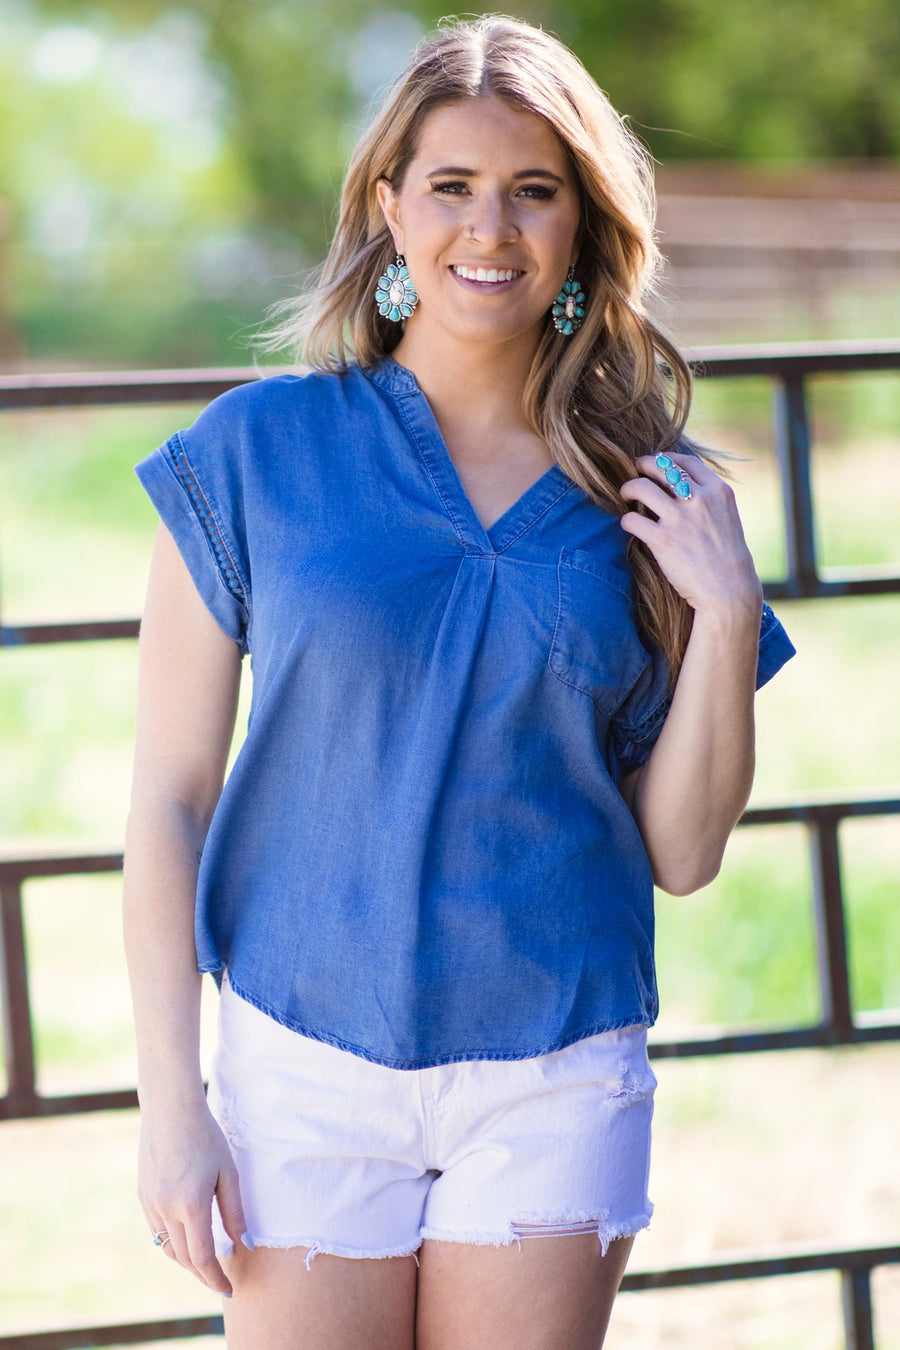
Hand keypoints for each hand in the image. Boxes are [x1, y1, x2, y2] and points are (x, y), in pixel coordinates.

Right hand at [139, 1101, 247, 1296]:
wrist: (170, 1109)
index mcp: (191, 1205)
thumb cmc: (206, 1136)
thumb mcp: (228, 1172)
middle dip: (203, 1275)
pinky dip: (173, 1244)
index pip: (203, 1257)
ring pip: (168, 1248)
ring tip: (206, 1266)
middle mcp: (166, 1209)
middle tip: (221, 1283)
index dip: (216, 1278)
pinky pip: (158, 1231)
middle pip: (184, 1258)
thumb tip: (246, 1244)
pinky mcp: (144, 1196)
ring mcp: (151, 1204)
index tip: (229, 1289)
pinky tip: (187, 1240)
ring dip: (187, 1262)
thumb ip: (235, 1212)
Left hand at [619, 453, 761, 615]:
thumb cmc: (728, 558)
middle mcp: (699, 500)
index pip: (687, 461)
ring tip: (625, 495)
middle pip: (661, 467)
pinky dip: (626, 520)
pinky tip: (629, 525)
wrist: (729, 590)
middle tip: (635, 470)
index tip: (657, 461)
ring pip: (641, 488)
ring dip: (629, 489)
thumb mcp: (728, 518)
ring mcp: (679, 519)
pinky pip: (632, 519)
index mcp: (718, 492)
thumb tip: (684, 486)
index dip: (667, 458)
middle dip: (643, 465)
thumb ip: (709, 500)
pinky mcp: (662, 540)